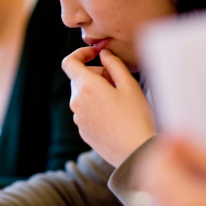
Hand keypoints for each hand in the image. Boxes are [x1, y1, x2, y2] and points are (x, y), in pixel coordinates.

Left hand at [61, 47, 156, 166]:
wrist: (136, 151)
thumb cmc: (137, 117)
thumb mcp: (129, 85)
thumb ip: (114, 64)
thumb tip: (104, 53)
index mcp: (86, 87)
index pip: (69, 62)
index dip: (80, 54)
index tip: (95, 55)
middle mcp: (76, 102)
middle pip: (78, 79)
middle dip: (95, 74)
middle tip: (117, 81)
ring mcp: (78, 119)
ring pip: (82, 96)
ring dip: (96, 92)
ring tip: (119, 101)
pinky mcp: (83, 132)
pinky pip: (85, 112)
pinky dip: (96, 107)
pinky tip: (115, 116)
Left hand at [137, 138, 205, 205]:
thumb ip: (201, 153)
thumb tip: (174, 134)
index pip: (156, 166)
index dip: (168, 148)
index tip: (187, 143)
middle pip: (151, 183)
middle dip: (168, 165)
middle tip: (197, 158)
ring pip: (157, 199)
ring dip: (172, 182)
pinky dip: (178, 201)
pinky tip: (205, 197)